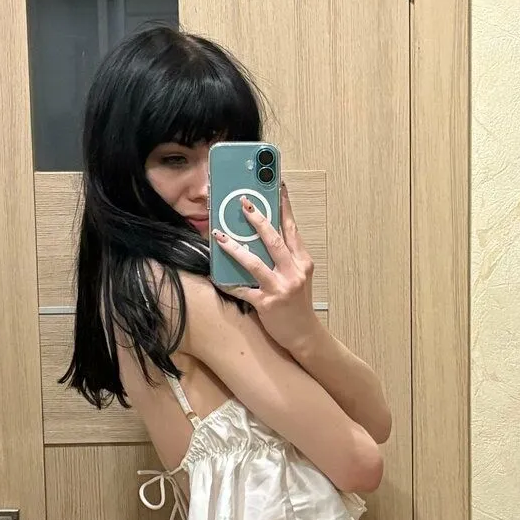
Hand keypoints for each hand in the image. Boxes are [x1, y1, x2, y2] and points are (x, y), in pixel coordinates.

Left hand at [212, 181, 318, 353]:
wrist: (305, 334)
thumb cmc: (298, 303)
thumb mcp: (299, 276)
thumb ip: (286, 257)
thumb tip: (264, 234)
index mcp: (302, 261)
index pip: (292, 228)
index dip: (284, 206)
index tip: (277, 185)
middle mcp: (293, 272)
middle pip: (274, 240)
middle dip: (257, 220)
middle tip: (243, 202)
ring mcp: (280, 287)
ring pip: (254, 262)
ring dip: (234, 247)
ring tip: (218, 234)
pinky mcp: (267, 303)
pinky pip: (242, 289)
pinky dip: (227, 282)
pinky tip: (215, 275)